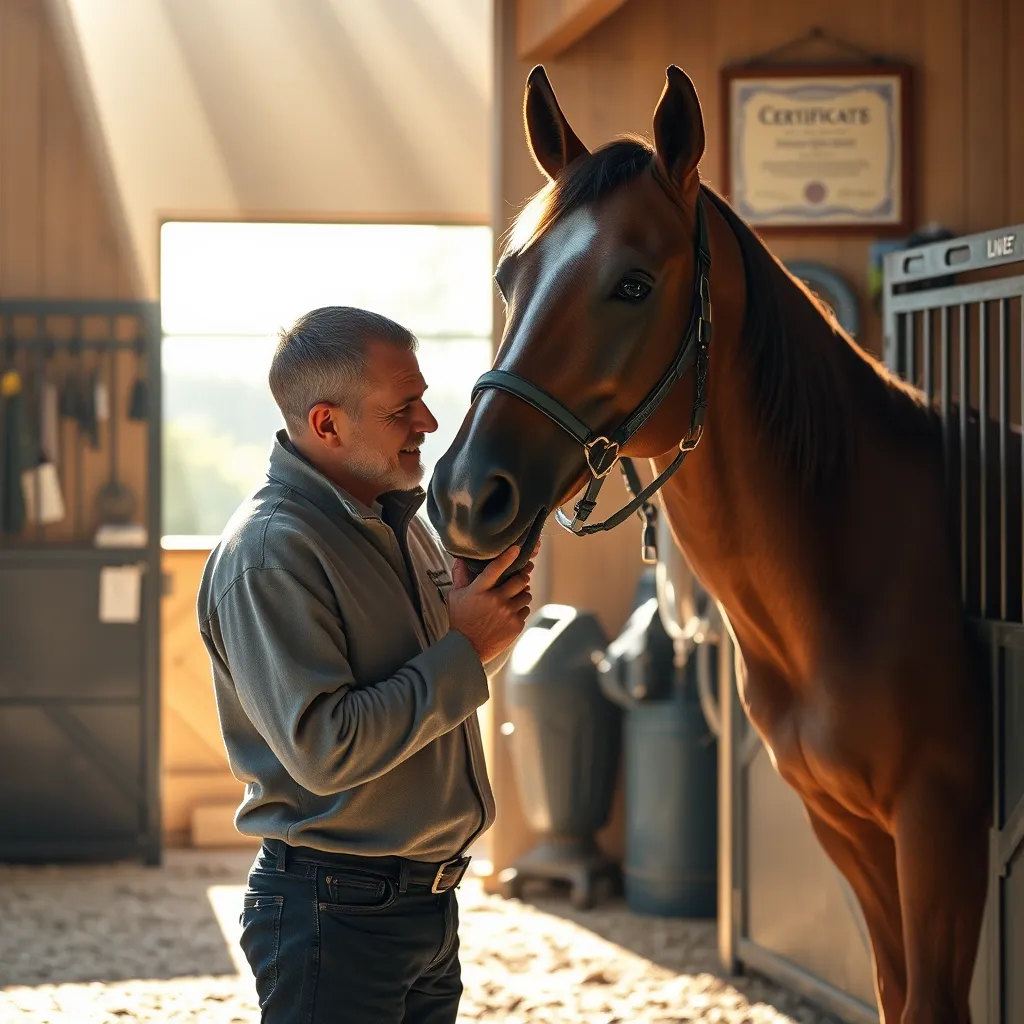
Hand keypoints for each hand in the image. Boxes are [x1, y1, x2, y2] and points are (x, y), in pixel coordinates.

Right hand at [448, 544, 535, 663]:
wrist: (467, 648)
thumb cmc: (460, 619)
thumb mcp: (455, 596)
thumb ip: (460, 576)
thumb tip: (460, 558)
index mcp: (479, 591)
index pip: (495, 569)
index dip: (507, 557)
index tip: (516, 549)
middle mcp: (495, 600)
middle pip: (519, 580)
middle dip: (523, 575)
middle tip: (522, 574)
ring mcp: (507, 613)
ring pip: (526, 595)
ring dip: (522, 593)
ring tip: (514, 595)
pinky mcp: (516, 625)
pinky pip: (525, 610)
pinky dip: (520, 608)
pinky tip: (510, 611)